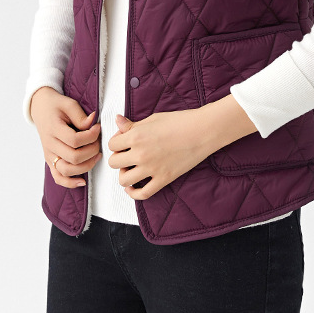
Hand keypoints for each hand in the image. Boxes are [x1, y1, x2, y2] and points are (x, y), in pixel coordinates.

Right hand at [30, 86, 101, 188]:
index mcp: (53, 129)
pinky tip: (83, 181)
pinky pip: (58, 177)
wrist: (40, 107)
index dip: (90, 136)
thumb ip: (81, 116)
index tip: (98, 128)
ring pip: (67, 170)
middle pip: (73, 157)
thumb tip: (93, 124)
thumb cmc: (56, 105)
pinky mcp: (50, 160)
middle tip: (98, 141)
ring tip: (96, 155)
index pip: (74, 140)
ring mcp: (49, 154)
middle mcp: (49, 144)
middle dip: (92, 151)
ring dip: (86, 166)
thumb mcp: (69, 103)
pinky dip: (70, 183)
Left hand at [107, 103, 243, 199]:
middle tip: (126, 155)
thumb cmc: (179, 121)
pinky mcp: (163, 179)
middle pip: (114, 162)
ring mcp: (151, 169)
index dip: (116, 142)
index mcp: (136, 136)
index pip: (112, 144)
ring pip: (123, 180)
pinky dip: (133, 193)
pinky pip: (142, 193)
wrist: (202, 131)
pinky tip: (132, 187)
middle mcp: (140, 154)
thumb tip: (117, 121)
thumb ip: (132, 125)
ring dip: (124, 175)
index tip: (123, 141)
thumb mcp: (152, 119)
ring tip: (131, 169)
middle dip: (118, 158)